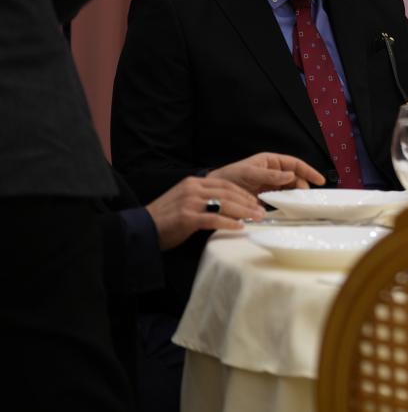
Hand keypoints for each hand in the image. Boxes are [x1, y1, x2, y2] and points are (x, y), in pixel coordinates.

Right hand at [144, 176, 264, 250]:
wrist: (141, 229)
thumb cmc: (166, 219)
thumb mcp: (185, 201)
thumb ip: (204, 199)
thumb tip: (229, 206)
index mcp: (194, 182)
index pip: (226, 184)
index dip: (243, 193)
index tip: (256, 202)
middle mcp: (193, 188)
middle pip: (228, 192)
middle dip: (248, 202)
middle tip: (262, 212)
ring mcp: (189, 202)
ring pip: (225, 204)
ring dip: (244, 212)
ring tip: (256, 219)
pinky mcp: (187, 217)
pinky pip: (214, 219)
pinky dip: (229, 223)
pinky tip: (239, 227)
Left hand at [208, 152, 325, 193]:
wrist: (214, 194)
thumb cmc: (229, 177)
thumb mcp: (249, 172)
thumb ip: (270, 175)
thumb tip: (290, 176)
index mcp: (271, 161)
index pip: (295, 164)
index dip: (308, 171)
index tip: (319, 180)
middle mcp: (273, 172)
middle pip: (295, 178)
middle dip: (303, 185)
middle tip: (306, 196)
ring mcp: (270, 185)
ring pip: (290, 189)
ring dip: (296, 195)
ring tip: (301, 203)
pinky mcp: (267, 198)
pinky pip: (281, 199)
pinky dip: (287, 203)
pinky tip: (290, 207)